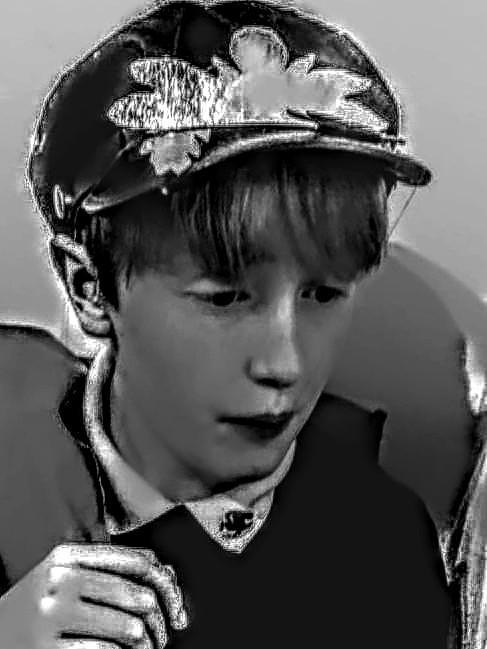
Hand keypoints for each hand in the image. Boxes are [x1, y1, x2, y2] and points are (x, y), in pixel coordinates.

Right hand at [0, 543, 187, 648]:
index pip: (139, 562)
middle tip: (163, 638)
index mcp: (68, 556)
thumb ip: (112, 571)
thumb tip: (169, 577)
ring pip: (130, 629)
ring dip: (148, 646)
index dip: (167, 586)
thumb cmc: (41, 608)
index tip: (177, 609)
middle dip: (162, 623)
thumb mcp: (68, 578)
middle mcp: (59, 580)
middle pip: (140, 597)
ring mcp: (50, 615)